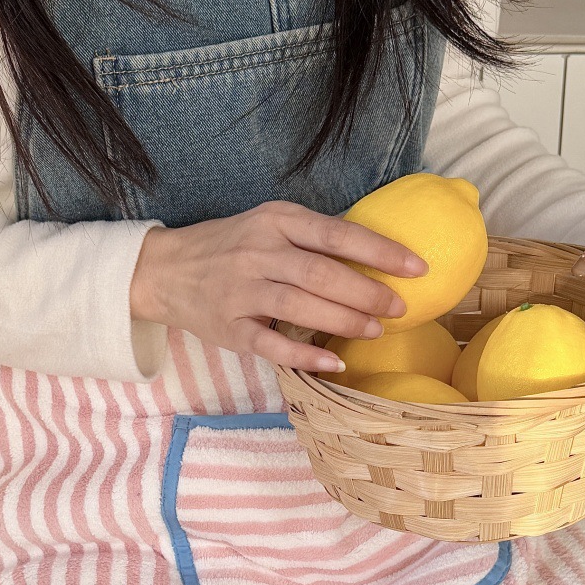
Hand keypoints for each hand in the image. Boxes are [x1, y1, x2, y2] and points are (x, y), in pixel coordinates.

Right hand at [129, 200, 428, 373]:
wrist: (166, 270)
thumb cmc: (231, 247)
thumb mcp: (268, 226)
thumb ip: (312, 238)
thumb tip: (377, 255)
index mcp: (275, 221)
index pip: (336, 234)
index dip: (381, 252)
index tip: (417, 268)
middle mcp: (258, 252)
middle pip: (321, 272)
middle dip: (366, 291)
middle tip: (399, 308)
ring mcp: (240, 291)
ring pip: (299, 305)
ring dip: (343, 319)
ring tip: (376, 331)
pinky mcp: (229, 327)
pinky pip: (271, 343)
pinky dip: (305, 354)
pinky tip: (335, 362)